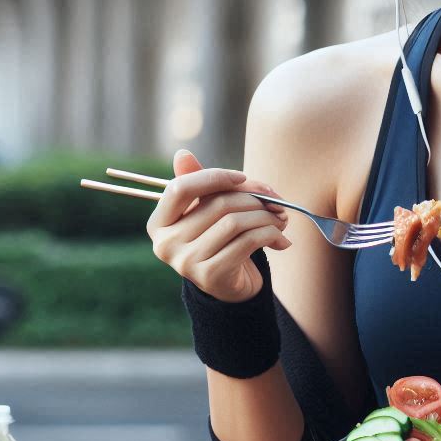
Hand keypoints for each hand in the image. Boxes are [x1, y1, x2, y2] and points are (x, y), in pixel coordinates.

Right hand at [146, 149, 290, 302]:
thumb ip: (200, 185)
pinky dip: (270, 235)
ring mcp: (185, 262)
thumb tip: (182, 154)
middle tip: (277, 201)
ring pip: (235, 222)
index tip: (242, 178)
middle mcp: (166, 243)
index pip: (180, 188)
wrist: (232, 287)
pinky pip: (248, 242)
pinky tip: (281, 239)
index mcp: (159, 223)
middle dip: (254, 197)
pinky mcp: (210, 276)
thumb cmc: (220, 240)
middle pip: (217, 203)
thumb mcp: (209, 211)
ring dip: (266, 216)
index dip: (214, 177)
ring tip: (281, 219)